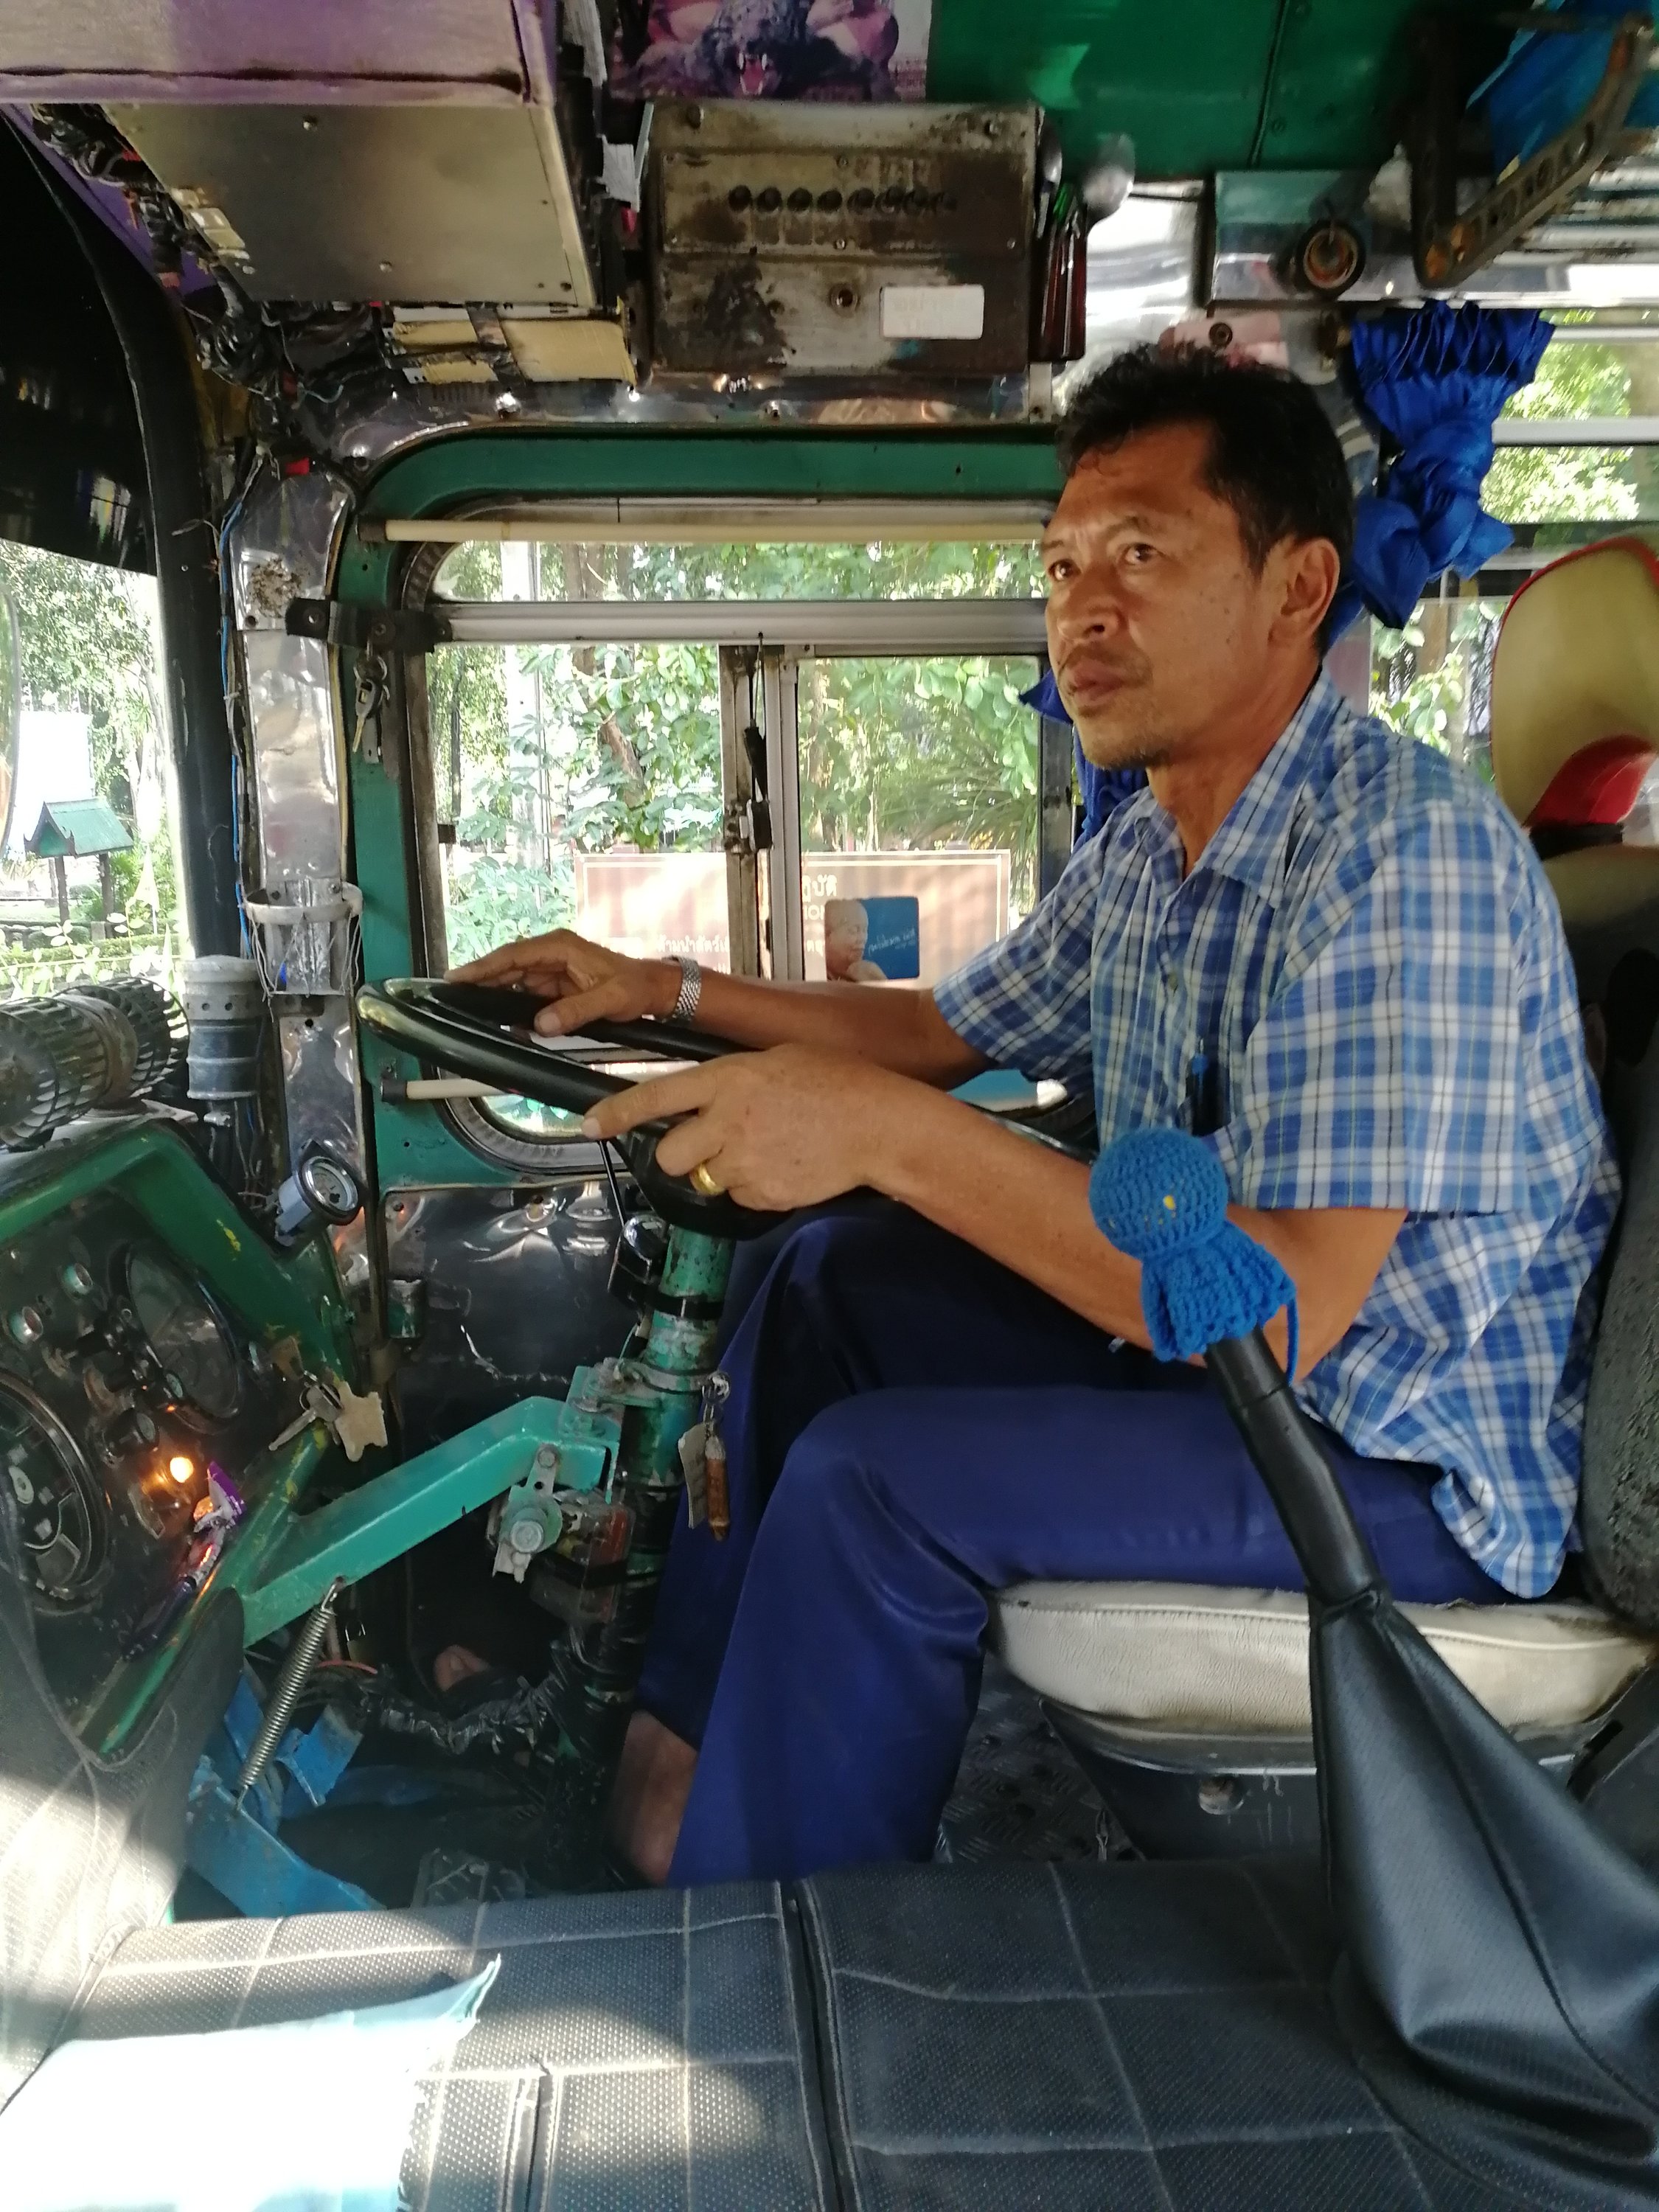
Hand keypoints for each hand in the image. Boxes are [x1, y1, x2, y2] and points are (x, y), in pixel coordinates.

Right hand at [449, 928, 676, 1035]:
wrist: (653, 990)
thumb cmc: (634, 987)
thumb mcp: (609, 999)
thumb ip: (575, 1011)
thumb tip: (540, 1024)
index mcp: (559, 947)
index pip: (513, 956)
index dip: (483, 967)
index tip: (457, 977)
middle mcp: (550, 954)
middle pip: (506, 967)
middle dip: (480, 981)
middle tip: (451, 998)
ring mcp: (551, 970)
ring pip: (513, 982)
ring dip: (493, 996)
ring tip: (466, 1009)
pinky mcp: (554, 987)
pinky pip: (526, 995)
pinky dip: (511, 1007)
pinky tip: (497, 1019)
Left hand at [582, 1044, 902, 1211]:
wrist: (879, 1124)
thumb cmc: (837, 1082)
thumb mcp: (776, 1060)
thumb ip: (733, 1080)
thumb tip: (706, 1097)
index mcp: (727, 1080)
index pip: (656, 1096)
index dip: (617, 1113)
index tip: (588, 1125)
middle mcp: (727, 1122)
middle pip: (669, 1155)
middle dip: (681, 1154)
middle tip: (711, 1145)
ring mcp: (744, 1162)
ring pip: (705, 1179)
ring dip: (723, 1171)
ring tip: (765, 1151)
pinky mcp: (763, 1194)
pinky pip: (741, 1198)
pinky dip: (756, 1188)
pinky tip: (785, 1166)